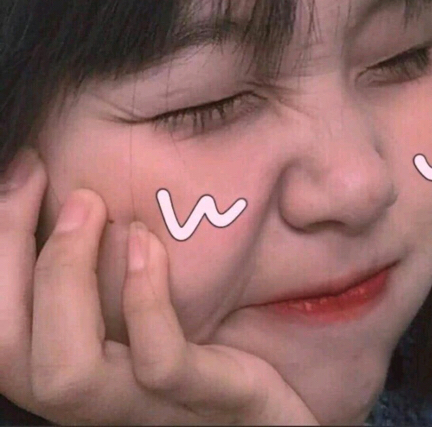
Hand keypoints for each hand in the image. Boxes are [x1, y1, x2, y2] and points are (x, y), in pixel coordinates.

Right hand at [0, 147, 318, 425]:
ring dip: (66, 272)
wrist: (261, 412)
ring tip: (87, 204)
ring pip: (70, 369)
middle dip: (10, 250)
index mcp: (75, 372)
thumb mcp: (141, 314)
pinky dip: (143, 298)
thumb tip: (75, 209)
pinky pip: (160, 362)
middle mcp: (93, 402)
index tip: (21, 173)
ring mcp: (147, 408)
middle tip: (36, 175)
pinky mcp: (206, 399)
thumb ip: (104, 281)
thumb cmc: (198, 351)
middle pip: (12, 349)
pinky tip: (145, 242)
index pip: (1, 326)